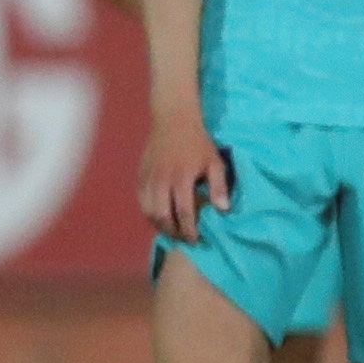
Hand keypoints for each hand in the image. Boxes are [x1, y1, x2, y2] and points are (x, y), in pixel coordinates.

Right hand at [139, 113, 226, 240]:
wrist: (173, 121)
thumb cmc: (198, 143)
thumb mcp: (215, 162)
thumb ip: (219, 187)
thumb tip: (223, 210)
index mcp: (181, 178)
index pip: (184, 212)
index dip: (189, 230)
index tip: (197, 240)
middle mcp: (161, 180)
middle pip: (162, 216)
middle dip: (174, 232)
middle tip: (185, 239)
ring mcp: (148, 179)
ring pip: (149, 212)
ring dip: (160, 226)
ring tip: (174, 231)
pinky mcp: (140, 177)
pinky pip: (141, 202)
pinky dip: (150, 214)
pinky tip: (161, 218)